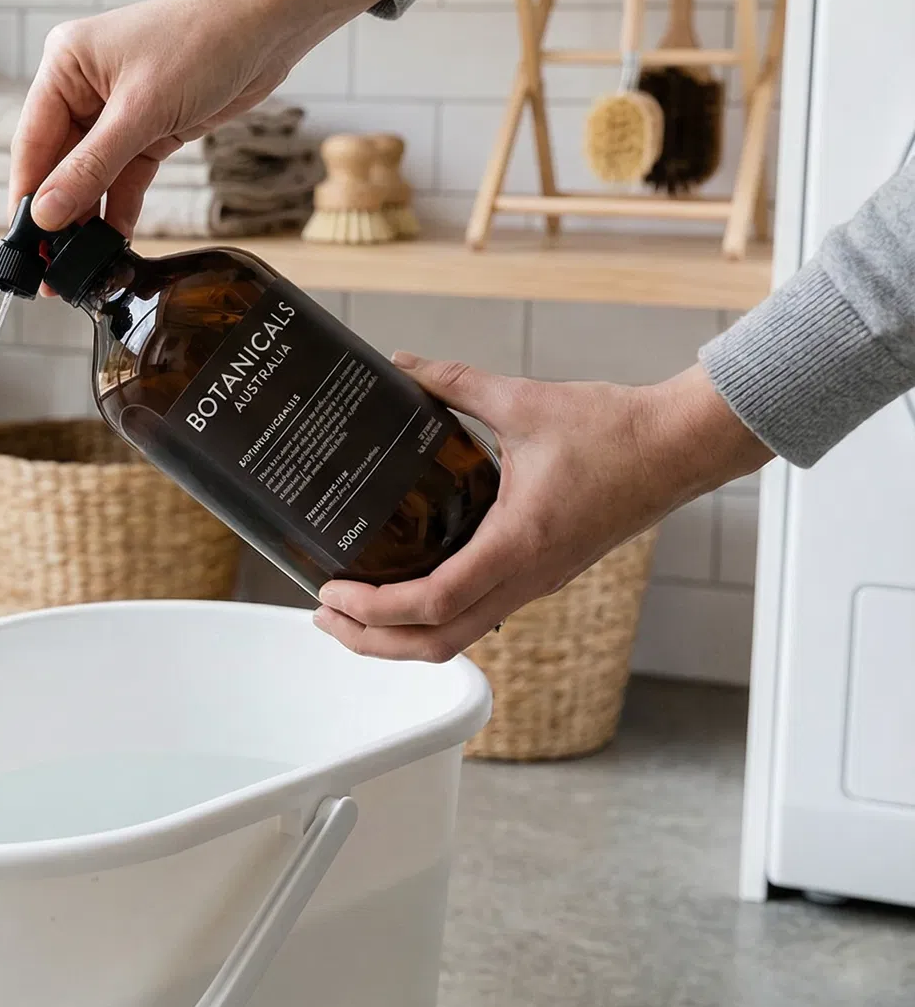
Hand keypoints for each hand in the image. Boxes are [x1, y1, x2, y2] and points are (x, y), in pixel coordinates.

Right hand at [10, 0, 391, 235]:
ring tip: (82, 265)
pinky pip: (122, 176)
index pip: (31, 143)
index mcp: (64, 67)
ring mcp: (114, 110)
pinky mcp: (147, 127)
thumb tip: (46, 215)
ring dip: (88, 218)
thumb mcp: (141, 112)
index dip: (27, 197)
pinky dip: (119, 207)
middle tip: (51, 268)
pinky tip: (114, 243)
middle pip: (57, 164)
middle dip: (58, 215)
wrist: (267, 25)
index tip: (25, 246)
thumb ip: (91, 167)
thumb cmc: (202, 42)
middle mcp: (81, 87)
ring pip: (90, 176)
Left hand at [311, 356, 773, 662]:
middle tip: (323, 616)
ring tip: (351, 613)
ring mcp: (537, 582)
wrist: (682, 446)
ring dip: (401, 637)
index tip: (331, 591)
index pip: (434, 602)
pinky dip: (433, 619)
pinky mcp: (543, 574)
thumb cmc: (616, 428)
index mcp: (518, 543)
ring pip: (460, 637)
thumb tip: (402, 362)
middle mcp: (527, 576)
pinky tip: (403, 589)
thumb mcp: (523, 401)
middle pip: (438, 643)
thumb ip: (454, 382)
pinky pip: (480, 615)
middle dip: (373, 642)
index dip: (375, 609)